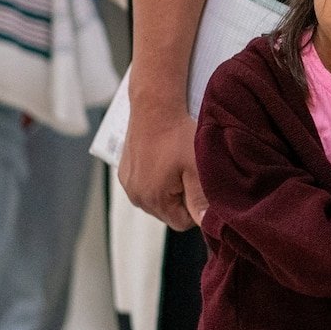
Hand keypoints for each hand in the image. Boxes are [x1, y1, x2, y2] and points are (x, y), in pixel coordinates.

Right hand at [118, 104, 206, 229]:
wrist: (154, 106)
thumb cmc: (177, 134)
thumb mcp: (196, 167)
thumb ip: (201, 199)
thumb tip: (206, 223)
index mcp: (153, 199)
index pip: (182, 222)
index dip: (196, 208)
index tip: (200, 187)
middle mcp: (136, 196)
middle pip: (167, 212)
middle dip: (181, 198)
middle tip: (189, 172)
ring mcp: (128, 184)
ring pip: (156, 199)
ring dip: (168, 188)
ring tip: (176, 164)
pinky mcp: (124, 171)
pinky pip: (144, 185)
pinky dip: (155, 178)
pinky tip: (163, 159)